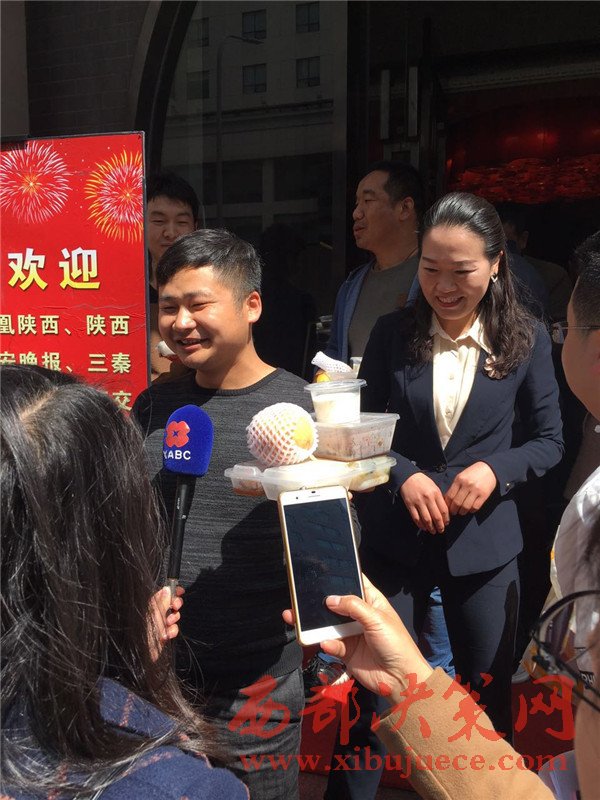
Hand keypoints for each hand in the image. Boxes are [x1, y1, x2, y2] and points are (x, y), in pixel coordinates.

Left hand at [148, 585, 183, 660]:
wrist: (147, 654)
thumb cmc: (147, 632)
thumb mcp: (156, 614)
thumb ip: (163, 601)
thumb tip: (167, 588)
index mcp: (151, 606)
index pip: (163, 593)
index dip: (172, 591)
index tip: (180, 590)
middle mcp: (156, 613)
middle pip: (171, 603)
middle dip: (176, 605)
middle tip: (176, 607)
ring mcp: (161, 623)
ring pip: (174, 616)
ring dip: (174, 620)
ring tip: (168, 625)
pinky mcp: (165, 633)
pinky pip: (173, 628)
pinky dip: (172, 631)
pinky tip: (167, 635)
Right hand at [283, 575, 432, 704]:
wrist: (400, 679)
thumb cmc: (395, 643)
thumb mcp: (377, 619)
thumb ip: (353, 606)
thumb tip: (330, 599)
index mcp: (371, 601)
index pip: (354, 583)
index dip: (340, 577)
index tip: (320, 571)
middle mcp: (359, 615)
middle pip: (336, 604)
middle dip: (320, 601)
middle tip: (300, 596)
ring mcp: (351, 633)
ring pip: (328, 625)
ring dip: (314, 623)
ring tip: (295, 617)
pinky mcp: (346, 651)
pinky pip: (331, 644)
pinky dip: (326, 643)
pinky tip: (325, 643)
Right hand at [399, 472, 449, 532]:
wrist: (408, 477)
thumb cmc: (424, 482)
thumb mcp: (434, 487)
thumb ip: (439, 498)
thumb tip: (444, 512)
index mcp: (436, 494)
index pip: (444, 510)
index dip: (446, 519)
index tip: (446, 523)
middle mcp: (428, 499)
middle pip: (436, 516)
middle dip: (440, 526)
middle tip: (441, 531)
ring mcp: (418, 502)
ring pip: (426, 519)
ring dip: (430, 527)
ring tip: (433, 531)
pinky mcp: (410, 505)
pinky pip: (416, 518)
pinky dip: (420, 525)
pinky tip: (423, 528)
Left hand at [444, 461, 497, 515]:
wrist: (488, 469)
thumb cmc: (472, 474)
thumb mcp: (461, 477)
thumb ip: (455, 487)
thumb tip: (447, 500)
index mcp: (459, 480)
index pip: (450, 496)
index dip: (448, 504)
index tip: (448, 508)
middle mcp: (467, 485)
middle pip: (457, 502)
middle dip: (454, 510)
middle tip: (454, 512)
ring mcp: (476, 490)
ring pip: (466, 506)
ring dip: (462, 512)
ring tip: (461, 512)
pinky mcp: (484, 494)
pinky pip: (475, 507)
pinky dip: (471, 510)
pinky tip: (470, 510)